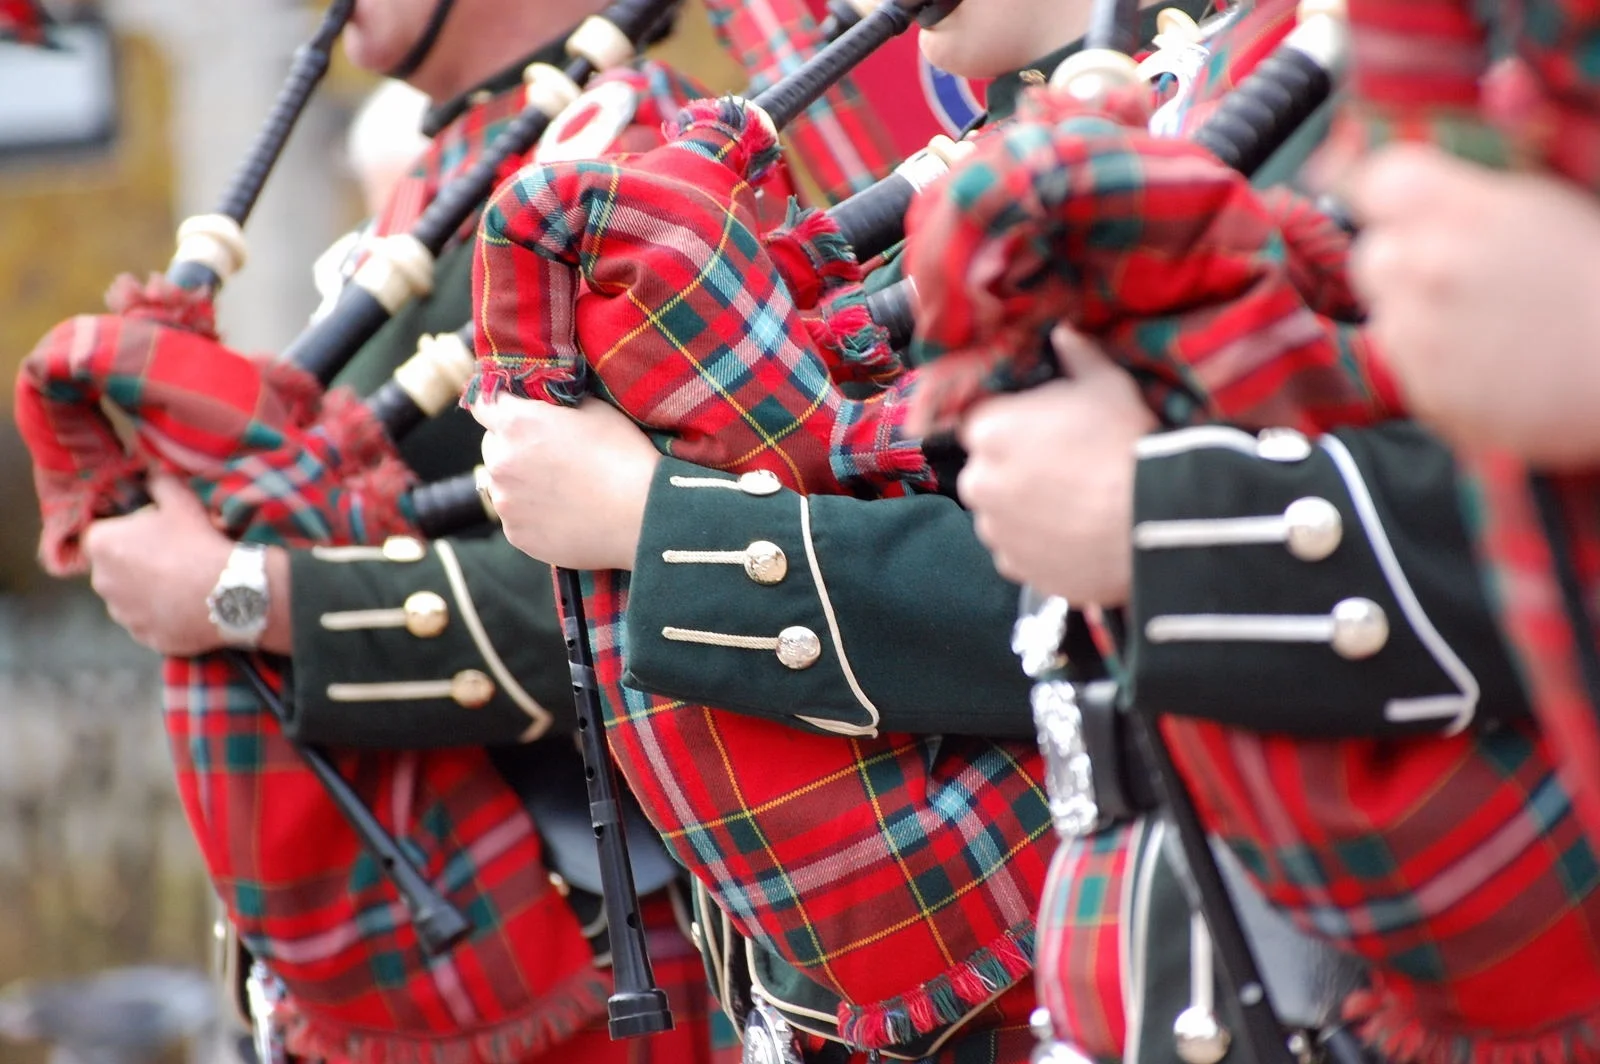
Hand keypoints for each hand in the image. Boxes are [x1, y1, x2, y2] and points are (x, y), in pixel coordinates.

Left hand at [82, 474, 290, 656]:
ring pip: (129, 597)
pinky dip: (162, 615)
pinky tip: (187, 604)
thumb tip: (153, 474)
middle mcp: (101, 582)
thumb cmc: (199, 543)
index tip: (157, 532)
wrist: (229, 593)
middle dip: (135, 562)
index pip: (104, 533)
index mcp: (101, 544)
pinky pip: (148, 622)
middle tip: (173, 556)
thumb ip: (159, 482)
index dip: (130, 531)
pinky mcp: (143, 636)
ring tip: (183, 582)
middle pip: (114, 567)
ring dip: (147, 590)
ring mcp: (122, 613)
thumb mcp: (181, 500)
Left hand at [472, 396, 660, 570]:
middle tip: (548, 454)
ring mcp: (506, 503)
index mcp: (517, 423)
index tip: (517, 411)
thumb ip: (557, 401)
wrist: (642, 517)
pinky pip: (516, 517)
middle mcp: (501, 462)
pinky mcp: (517, 535)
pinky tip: (563, 511)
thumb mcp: (594, 408)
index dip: (502, 405)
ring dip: (521, 481)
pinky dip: (532, 513)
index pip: (485, 404)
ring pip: (502, 484)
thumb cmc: (624, 457)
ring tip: (560, 487)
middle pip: (491, 445)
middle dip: (511, 445)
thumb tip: (545, 400)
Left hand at [955, 329, 1156, 604]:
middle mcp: (977, 482)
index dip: (1013, 425)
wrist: (1152, 520)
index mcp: (988, 430)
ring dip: (1023, 510)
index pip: (980, 422)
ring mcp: (994, 531)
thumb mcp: (1108, 385)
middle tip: (1064, 469)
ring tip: (1074, 506)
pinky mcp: (1015, 569)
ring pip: (1000, 514)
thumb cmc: (1125, 444)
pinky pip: (1018, 552)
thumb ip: (1078, 356)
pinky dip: (1038, 546)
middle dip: (1014, 468)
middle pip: (986, 470)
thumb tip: (1065, 332)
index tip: (1043, 431)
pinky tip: (1074, 536)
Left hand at [1350, 143, 1599, 468]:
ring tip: (1488, 321)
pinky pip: (1406, 369)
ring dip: (1417, 313)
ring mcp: (1417, 336)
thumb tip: (1502, 79)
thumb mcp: (1573, 186)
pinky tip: (1492, 360)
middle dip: (1405, 258)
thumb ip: (1524, 135)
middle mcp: (1423, 270)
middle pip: (1372, 254)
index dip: (1389, 192)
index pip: (1375, 180)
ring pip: (1385, 314)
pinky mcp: (1424, 393)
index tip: (1399, 203)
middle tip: (1464, 270)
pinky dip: (1433, 365)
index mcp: (1459, 209)